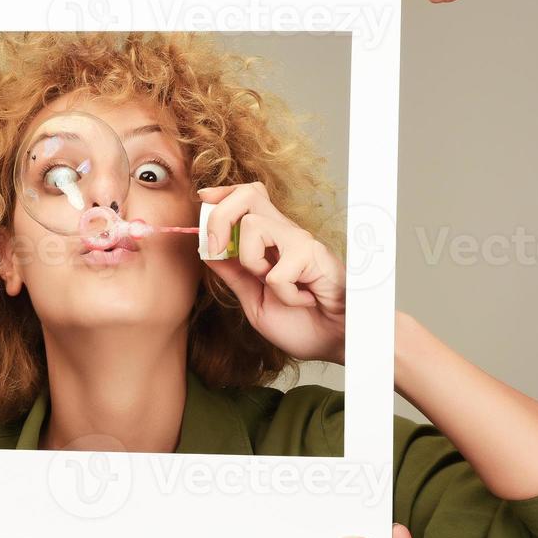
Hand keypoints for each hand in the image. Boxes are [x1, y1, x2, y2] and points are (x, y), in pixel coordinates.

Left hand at [198, 182, 344, 364]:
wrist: (334, 343)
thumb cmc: (301, 324)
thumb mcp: (255, 301)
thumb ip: (234, 275)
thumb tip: (207, 251)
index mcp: (270, 241)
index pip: (248, 197)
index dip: (224, 193)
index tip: (203, 198)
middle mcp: (286, 234)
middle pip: (248, 195)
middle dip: (220, 217)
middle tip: (216, 249)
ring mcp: (301, 242)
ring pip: (253, 226)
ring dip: (252, 263)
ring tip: (273, 286)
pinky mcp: (314, 256)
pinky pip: (276, 272)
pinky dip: (284, 295)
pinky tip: (303, 300)